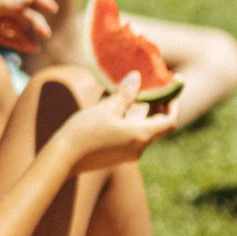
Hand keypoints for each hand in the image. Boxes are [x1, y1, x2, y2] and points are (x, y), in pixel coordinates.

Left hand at [0, 0, 53, 51]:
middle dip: (33, 19)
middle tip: (45, 33)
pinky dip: (18, 42)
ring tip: (38, 45)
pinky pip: (6, 37)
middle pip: (19, 8)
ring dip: (27, 33)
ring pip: (14, 24)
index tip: (52, 8)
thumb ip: (3, 3)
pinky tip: (30, 49)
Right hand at [52, 76, 175, 172]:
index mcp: (141, 135)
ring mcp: (128, 155)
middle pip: (156, 127)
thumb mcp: (106, 108)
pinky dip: (128, 123)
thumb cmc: (85, 131)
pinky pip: (130, 138)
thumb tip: (137, 77)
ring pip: (141, 131)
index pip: (170, 122)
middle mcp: (139, 148)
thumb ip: (125, 93)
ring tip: (127, 97)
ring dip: (139, 114)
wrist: (63, 158)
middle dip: (155, 108)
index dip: (173, 106)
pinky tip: (114, 112)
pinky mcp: (116, 157)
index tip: (169, 93)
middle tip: (149, 90)